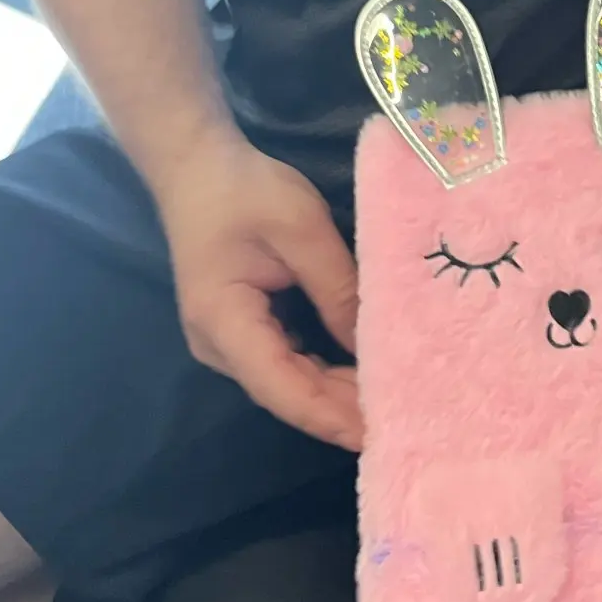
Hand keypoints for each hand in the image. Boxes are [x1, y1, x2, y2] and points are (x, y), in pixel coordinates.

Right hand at [156, 130, 362, 448]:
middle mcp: (219, 345)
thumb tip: (374, 344)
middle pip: (286, 394)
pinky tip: (362, 377)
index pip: (283, 388)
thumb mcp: (302, 230)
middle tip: (404, 422)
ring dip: (336, 395)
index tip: (378, 435)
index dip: (331, 417)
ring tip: (391, 404)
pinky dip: (324, 373)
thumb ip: (338, 288)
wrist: (197, 166)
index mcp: (224, 322)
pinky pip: (286, 362)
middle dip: (342, 412)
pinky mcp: (242, 328)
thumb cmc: (245, 191)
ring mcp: (227, 340)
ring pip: (288, 383)